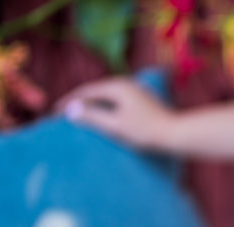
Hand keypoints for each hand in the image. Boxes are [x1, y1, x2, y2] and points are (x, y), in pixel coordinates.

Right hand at [57, 77, 176, 150]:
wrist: (178, 135)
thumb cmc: (146, 131)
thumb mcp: (115, 126)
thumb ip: (92, 116)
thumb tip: (70, 110)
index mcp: (117, 87)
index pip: (86, 92)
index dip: (69, 102)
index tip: (55, 112)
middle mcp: (126, 85)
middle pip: (96, 92)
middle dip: (79, 102)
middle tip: (63, 113)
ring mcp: (136, 92)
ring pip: (107, 97)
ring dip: (92, 106)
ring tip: (80, 116)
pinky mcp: (143, 102)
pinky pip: (117, 103)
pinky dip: (106, 110)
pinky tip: (103, 119)